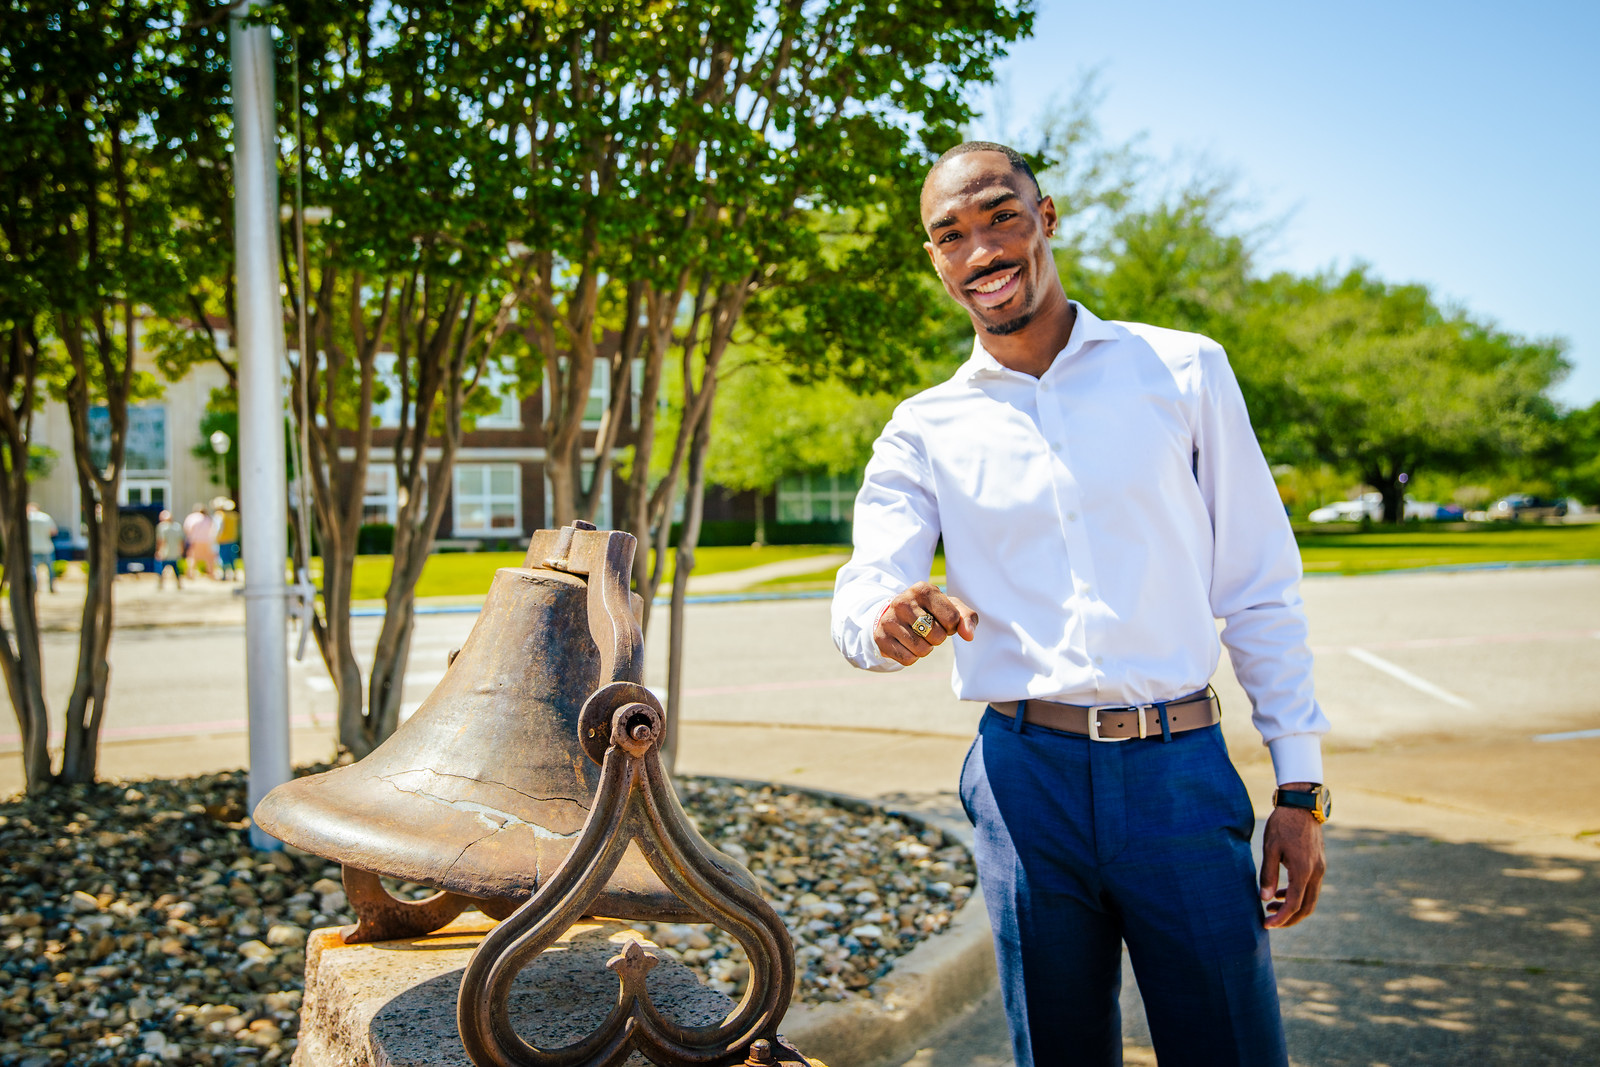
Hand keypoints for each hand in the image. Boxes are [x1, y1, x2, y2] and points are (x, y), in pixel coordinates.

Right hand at [873, 581, 978, 665]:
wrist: (894, 614)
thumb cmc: (929, 611)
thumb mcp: (950, 608)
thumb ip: (967, 618)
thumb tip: (969, 635)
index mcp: (922, 589)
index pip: (952, 619)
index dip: (952, 626)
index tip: (941, 620)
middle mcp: (902, 601)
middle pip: (937, 636)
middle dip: (938, 638)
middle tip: (928, 629)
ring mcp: (889, 619)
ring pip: (922, 650)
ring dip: (925, 648)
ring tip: (917, 635)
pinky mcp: (880, 637)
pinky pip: (908, 659)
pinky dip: (912, 656)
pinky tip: (906, 643)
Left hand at [1259, 788, 1325, 928]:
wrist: (1302, 805)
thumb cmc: (1283, 824)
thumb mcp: (1270, 848)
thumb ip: (1268, 875)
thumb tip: (1265, 899)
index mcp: (1304, 871)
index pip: (1294, 904)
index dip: (1280, 918)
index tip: (1266, 925)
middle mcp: (1316, 873)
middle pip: (1307, 908)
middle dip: (1289, 919)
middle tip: (1269, 922)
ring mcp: (1320, 868)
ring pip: (1310, 899)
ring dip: (1293, 907)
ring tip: (1270, 906)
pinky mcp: (1319, 864)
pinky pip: (1311, 887)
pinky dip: (1298, 895)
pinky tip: (1281, 892)